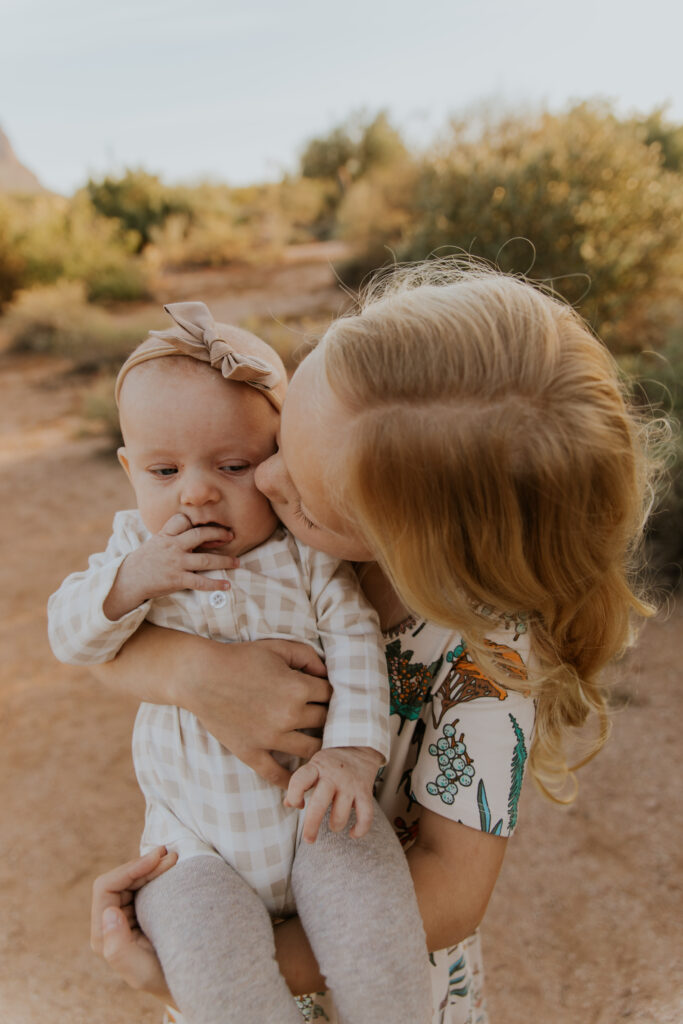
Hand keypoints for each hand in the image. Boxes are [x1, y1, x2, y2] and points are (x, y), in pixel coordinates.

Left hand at [91, 846, 176, 1001]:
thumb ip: (118, 947)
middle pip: (119, 879)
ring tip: (173, 857)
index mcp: (103, 934)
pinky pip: (142, 885)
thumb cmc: (162, 980)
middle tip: (170, 854)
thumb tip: (109, 912)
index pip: (106, 888)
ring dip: (151, 866)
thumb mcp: (141, 972)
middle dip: (143, 864)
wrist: (184, 984)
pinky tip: (169, 867)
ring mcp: (124, 916)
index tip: (156, 860)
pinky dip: (155, 873)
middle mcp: (109, 922)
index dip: (129, 869)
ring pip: (131, 879)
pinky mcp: (138, 913)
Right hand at [104, 513, 239, 619]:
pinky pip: (200, 581)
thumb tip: (194, 532)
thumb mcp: (156, 542)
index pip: (183, 520)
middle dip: (218, 534)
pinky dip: (215, 584)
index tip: (210, 524)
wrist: (129, 580)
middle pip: (199, 535)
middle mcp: (173, 546)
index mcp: (166, 535)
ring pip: (206, 559)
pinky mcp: (177, 579)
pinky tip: (227, 585)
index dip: (196, 521)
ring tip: (237, 562)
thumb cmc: (146, 560)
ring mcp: (176, 563)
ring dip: (225, 561)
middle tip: (231, 536)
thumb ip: (173, 535)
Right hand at [187, 636, 331, 789]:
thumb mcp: (278, 648)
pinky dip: (291, 780)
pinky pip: (277, 774)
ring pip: (312, 750)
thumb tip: (327, 674)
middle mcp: (289, 715)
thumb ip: (308, 657)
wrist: (201, 676)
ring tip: (319, 742)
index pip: (330, 695)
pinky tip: (299, 780)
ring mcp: (270, 737)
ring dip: (319, 745)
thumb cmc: (240, 658)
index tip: (325, 695)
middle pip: (325, 721)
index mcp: (297, 688)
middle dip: (327, 716)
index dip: (330, 693)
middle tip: (325, 716)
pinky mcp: (252, 752)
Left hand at [284, 746, 382, 842]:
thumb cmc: (330, 762)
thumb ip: (300, 784)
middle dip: (311, 826)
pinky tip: (353, 833)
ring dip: (335, 825)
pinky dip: (360, 829)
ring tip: (333, 825)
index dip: (294, 796)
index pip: (299, 781)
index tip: (298, 805)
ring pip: (341, 814)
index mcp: (316, 768)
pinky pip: (366, 816)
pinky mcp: (365, 792)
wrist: (359, 746)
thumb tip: (287, 804)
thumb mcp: (313, 766)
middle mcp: (333, 776)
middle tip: (309, 839)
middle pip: (319, 804)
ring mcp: (350, 785)